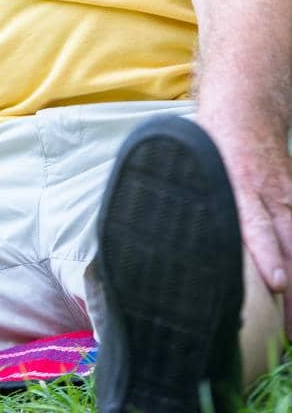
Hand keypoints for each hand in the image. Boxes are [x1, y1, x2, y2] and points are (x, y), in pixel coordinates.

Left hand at [199, 120, 291, 331]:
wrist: (246, 107)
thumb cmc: (212, 140)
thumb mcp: (197, 161)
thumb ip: (191, 195)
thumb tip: (158, 235)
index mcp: (238, 183)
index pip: (255, 222)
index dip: (267, 252)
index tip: (277, 282)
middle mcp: (268, 192)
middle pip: (287, 243)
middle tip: (289, 329)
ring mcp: (287, 195)